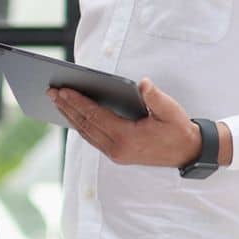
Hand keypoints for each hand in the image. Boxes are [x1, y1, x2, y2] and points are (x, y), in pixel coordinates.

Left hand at [48, 77, 203, 167]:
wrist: (187, 152)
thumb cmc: (178, 129)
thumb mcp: (170, 110)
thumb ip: (155, 97)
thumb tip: (142, 83)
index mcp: (126, 137)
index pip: (95, 116)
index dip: (77, 102)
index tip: (62, 90)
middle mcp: (116, 148)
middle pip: (84, 124)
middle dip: (66, 107)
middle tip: (50, 91)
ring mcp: (114, 154)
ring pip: (85, 133)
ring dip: (69, 116)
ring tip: (56, 100)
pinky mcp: (115, 154)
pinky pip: (92, 138)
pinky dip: (80, 125)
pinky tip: (72, 114)